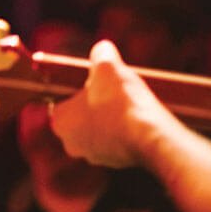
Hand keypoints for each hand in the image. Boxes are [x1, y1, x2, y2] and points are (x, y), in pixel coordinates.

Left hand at [50, 40, 184, 166]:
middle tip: (113, 91)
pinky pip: (116, 141)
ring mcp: (93, 155)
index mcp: (59, 120)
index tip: (97, 82)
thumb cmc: (122, 101)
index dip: (81, 88)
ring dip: (111, 119)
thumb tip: (102, 48)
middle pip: (81, 115)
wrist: (151, 136)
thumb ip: (101, 54)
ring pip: (99, 129)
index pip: (63, 99)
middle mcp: (70, 142)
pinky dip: (124, 132)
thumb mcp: (108, 67)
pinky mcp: (115, 163)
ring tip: (128, 105)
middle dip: (95, 104)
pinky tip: (137, 120)